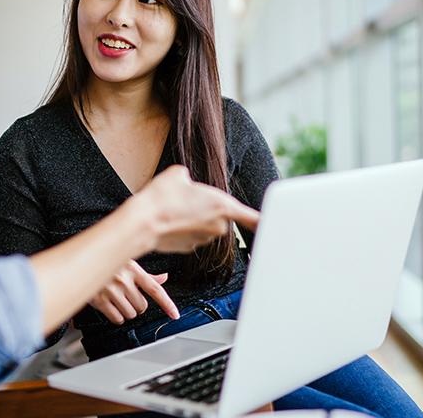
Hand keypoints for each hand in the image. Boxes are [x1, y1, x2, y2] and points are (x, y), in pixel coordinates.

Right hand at [90, 260, 179, 324]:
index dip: (167, 304)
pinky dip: (117, 316)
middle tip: (128, 296)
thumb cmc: (107, 262)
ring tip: (118, 299)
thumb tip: (164, 278)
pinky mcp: (100, 300)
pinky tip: (112, 306)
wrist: (83, 261)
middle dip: (137, 305)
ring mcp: (111, 291)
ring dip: (127, 311)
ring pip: (131, 314)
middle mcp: (124, 280)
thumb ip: (146, 275)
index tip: (175, 315)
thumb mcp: (128, 263)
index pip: (155, 289)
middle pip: (142, 306)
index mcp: (133, 270)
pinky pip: (117, 318)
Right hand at [132, 165, 259, 252]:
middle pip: (221, 216)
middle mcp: (218, 226)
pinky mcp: (190, 248)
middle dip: (207, 209)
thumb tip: (186, 182)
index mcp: (223, 206)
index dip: (266, 222)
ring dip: (194, 219)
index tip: (278, 227)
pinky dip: (184, 229)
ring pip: (205, 226)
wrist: (143, 222)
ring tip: (174, 209)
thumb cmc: (162, 197)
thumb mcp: (179, 173)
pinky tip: (169, 221)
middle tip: (187, 199)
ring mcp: (204, 239)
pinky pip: (192, 235)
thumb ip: (190, 178)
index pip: (253, 217)